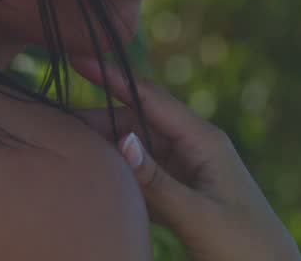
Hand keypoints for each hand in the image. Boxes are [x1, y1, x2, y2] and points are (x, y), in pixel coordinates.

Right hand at [69, 56, 300, 260]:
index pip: (149, 96)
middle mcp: (193, 147)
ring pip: (135, 147)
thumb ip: (157, 180)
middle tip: (54, 121)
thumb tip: (120, 140)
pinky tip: (92, 175)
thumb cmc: (246, 248)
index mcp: (204, 140)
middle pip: (135, 121)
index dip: (112, 76)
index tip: (76, 58)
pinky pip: (141, 172)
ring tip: (65, 147)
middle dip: (97, 118)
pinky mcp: (180, 192)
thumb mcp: (198, 215)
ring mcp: (186, 169)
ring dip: (105, 146)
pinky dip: (116, 172)